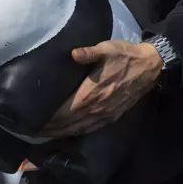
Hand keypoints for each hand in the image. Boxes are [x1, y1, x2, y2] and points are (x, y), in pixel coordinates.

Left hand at [39, 40, 163, 136]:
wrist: (150, 67)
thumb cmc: (125, 55)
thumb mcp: (107, 48)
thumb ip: (89, 52)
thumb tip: (74, 54)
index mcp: (92, 93)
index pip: (65, 111)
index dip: (49, 119)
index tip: (33, 122)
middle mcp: (96, 108)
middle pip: (68, 124)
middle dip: (50, 129)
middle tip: (32, 132)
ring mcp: (105, 114)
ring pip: (78, 129)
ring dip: (61, 133)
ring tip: (45, 135)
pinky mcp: (112, 117)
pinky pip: (90, 129)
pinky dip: (76, 133)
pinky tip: (68, 133)